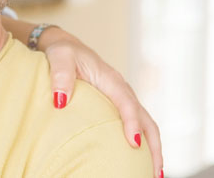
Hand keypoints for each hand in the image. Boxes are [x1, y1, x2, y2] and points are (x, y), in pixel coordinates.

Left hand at [38, 27, 162, 176]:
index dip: (132, 123)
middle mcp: (123, 90)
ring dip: (153, 148)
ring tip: (154, 173)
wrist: (66, 47)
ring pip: (147, 125)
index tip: (133, 144)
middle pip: (147, 120)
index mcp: (111, 80)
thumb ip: (60, 76)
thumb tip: (60, 101)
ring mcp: (123, 99)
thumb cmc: (63, 53)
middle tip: (154, 170)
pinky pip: (137, 125)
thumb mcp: (59, 57)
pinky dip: (145, 142)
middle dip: (154, 145)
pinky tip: (140, 160)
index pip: (127, 103)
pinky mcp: (119, 106)